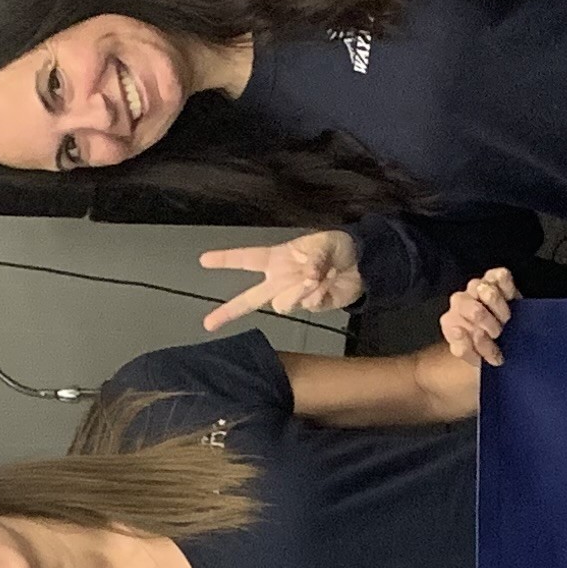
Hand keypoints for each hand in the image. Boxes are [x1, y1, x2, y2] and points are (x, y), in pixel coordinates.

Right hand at [199, 231, 364, 333]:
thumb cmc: (337, 247)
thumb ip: (313, 259)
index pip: (246, 259)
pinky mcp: (309, 306)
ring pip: (281, 305)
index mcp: (277, 259)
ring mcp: (294, 295)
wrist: (362, 264)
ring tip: (317, 277)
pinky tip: (328, 284)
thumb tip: (308, 277)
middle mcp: (280, 280)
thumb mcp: (324, 243)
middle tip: (208, 323)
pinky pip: (306, 306)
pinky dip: (317, 295)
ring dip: (298, 292)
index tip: (204, 260)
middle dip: (228, 311)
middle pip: (249, 299)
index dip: (225, 260)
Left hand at [438, 267, 518, 367]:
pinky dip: (507, 288)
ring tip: (505, 320)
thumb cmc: (485, 348)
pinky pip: (501, 276)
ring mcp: (476, 287)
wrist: (503, 339)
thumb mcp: (472, 356)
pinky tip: (510, 299)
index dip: (482, 345)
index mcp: (451, 321)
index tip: (493, 354)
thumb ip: (462, 348)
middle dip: (492, 328)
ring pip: (488, 292)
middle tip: (499, 335)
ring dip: (501, 311)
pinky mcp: (493, 277)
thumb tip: (458, 330)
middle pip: (476, 312)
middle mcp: (460, 301)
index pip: (461, 332)